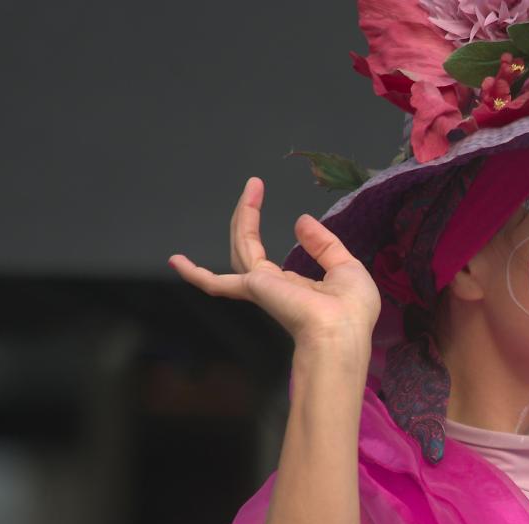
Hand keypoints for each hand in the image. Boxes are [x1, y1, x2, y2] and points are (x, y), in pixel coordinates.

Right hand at [168, 177, 380, 352]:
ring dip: (243, 218)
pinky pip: (216, 282)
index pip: (276, 262)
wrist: (342, 332)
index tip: (272, 207)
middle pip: (251, 249)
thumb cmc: (351, 310)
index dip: (277, 233)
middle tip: (254, 186)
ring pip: (241, 249)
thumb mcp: (345, 267)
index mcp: (296, 288)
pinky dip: (196, 273)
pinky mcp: (253, 288)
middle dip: (250, 218)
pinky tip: (177, 260)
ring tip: (250, 189)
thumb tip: (300, 220)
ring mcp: (261, 289)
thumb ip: (323, 244)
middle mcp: (274, 289)